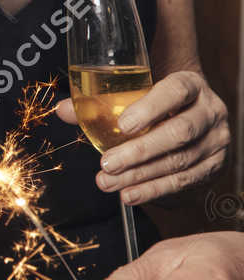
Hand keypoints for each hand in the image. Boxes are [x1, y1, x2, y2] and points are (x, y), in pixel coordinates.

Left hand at [55, 69, 229, 204]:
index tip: (122, 125)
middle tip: (107, 163)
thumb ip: (99, 102)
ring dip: (141, 176)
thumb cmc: (157, 102)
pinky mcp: (216, 166)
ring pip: (180, 161)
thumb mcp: (135, 94)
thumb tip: (63, 110)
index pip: (175, 91)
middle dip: (140, 151)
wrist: (192, 113)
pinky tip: (130, 194)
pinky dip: (155, 190)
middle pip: (179, 132)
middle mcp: (210, 111)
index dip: (150, 108)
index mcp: (191, 85)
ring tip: (108, 182)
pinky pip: (185, 181)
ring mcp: (217, 140)